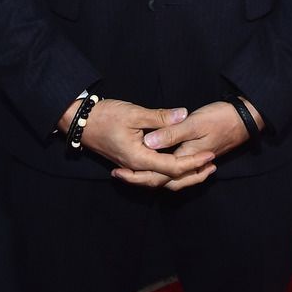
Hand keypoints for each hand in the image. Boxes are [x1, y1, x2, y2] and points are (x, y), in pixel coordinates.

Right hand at [57, 98, 215, 185]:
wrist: (80, 121)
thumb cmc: (105, 116)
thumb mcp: (135, 113)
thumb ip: (161, 118)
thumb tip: (184, 115)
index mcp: (139, 159)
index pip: (172, 167)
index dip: (193, 162)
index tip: (210, 155)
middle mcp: (137, 167)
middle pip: (169, 178)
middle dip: (192, 173)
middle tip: (212, 165)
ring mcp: (132, 165)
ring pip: (161, 175)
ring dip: (182, 171)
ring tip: (200, 165)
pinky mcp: (130, 160)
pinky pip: (153, 170)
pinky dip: (168, 167)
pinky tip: (177, 160)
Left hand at [112, 99, 263, 191]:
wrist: (245, 118)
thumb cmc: (220, 118)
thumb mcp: (194, 123)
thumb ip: (171, 132)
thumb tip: (148, 143)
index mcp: (185, 158)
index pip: (157, 175)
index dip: (136, 176)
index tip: (118, 172)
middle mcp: (189, 164)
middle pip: (163, 181)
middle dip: (141, 180)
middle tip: (120, 175)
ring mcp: (195, 160)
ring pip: (171, 177)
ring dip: (153, 176)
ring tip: (135, 172)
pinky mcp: (198, 155)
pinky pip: (178, 168)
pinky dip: (166, 169)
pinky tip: (159, 160)